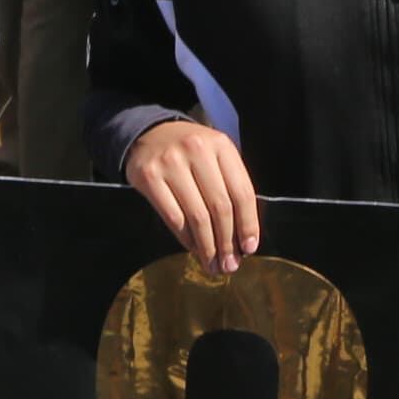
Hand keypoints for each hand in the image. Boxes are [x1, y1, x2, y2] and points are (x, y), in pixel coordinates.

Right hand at [123, 118, 259, 275]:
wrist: (149, 134)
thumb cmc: (191, 153)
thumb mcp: (216, 157)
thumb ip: (231, 188)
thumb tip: (243, 238)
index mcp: (221, 145)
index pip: (242, 192)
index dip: (248, 224)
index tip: (249, 248)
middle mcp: (197, 150)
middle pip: (220, 207)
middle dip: (227, 242)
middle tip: (230, 265)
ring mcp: (170, 163)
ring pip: (197, 216)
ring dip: (208, 247)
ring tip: (213, 264)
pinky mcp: (148, 177)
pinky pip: (173, 218)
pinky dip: (186, 239)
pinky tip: (194, 249)